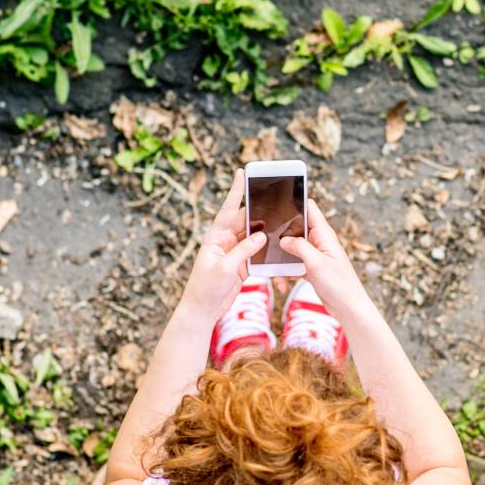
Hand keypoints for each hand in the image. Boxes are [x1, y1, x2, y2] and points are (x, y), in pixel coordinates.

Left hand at [179, 169, 266, 318]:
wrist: (202, 311)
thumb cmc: (205, 289)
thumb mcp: (225, 268)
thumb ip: (243, 251)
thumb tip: (261, 235)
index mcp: (215, 238)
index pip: (228, 210)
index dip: (236, 191)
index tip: (242, 173)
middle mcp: (225, 242)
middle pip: (245, 221)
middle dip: (259, 211)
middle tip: (275, 199)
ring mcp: (234, 253)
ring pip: (253, 236)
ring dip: (265, 232)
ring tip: (281, 222)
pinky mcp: (241, 265)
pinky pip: (257, 253)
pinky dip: (267, 251)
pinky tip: (277, 248)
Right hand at [277, 200, 372, 316]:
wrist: (348, 308)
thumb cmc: (339, 285)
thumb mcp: (316, 263)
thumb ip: (299, 246)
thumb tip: (283, 240)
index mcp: (324, 234)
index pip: (309, 208)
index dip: (294, 203)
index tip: (276, 207)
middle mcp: (319, 241)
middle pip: (295, 229)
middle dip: (281, 238)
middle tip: (268, 246)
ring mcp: (314, 255)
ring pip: (291, 250)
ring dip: (281, 261)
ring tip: (277, 274)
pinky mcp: (310, 268)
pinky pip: (293, 265)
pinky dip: (286, 274)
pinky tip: (283, 284)